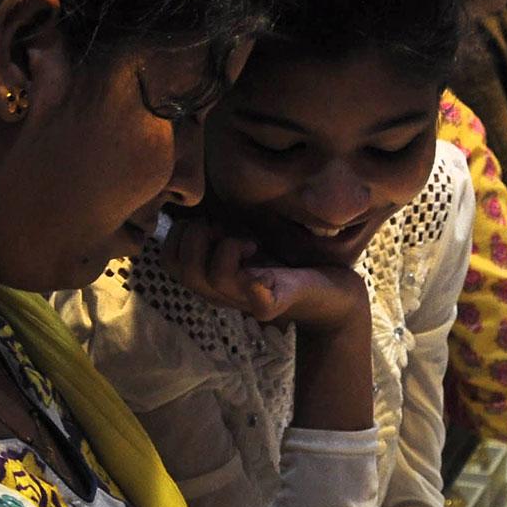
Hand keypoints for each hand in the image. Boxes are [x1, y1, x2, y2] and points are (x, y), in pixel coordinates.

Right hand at [164, 215, 376, 329]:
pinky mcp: (271, 305)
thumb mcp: (251, 238)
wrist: (339, 294)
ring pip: (206, 277)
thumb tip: (197, 200)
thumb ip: (223, 227)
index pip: (168, 259)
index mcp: (214, 278)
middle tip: (227, 229)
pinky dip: (242, 263)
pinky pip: (243, 289)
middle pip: (178, 268)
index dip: (180, 233)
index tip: (214, 222)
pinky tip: (258, 250)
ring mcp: (244, 301)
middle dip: (194, 235)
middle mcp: (223, 293)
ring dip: (222, 246)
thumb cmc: (294, 261)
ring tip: (249, 241)